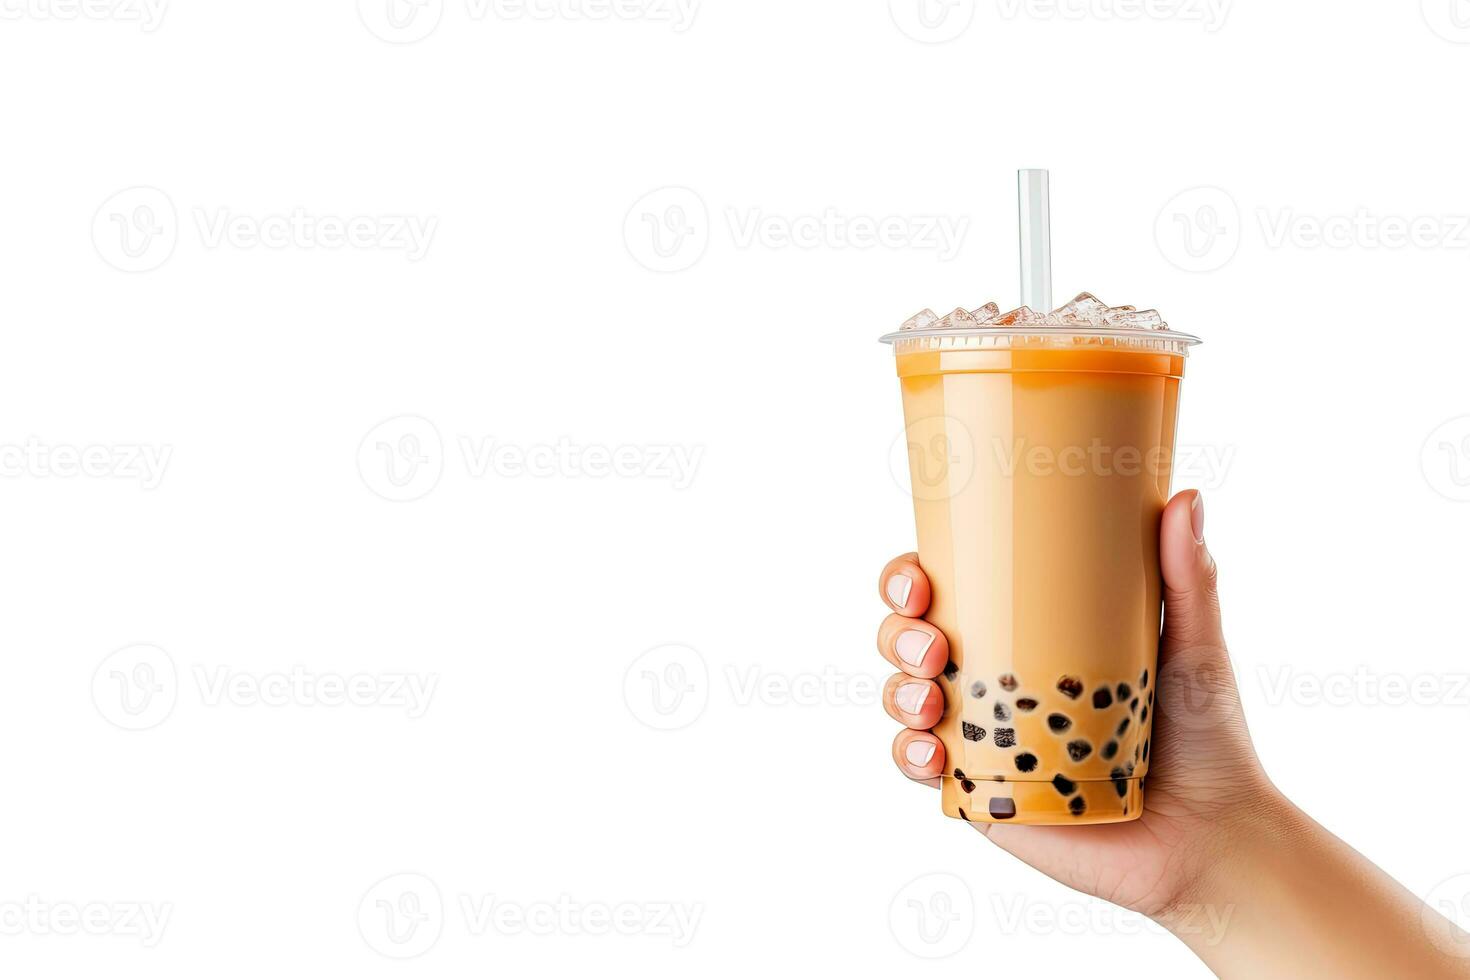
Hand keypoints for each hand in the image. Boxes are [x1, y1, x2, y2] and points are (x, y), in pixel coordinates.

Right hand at [877, 489, 1276, 917]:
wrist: (1213, 839)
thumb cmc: (1207, 737)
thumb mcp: (1194, 645)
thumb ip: (1190, 577)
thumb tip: (1186, 496)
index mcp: (1024, 632)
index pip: (947, 589)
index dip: (909, 576)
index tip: (920, 578)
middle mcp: (991, 679)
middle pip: (907, 638)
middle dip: (895, 631)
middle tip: (931, 642)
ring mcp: (982, 737)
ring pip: (903, 698)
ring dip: (898, 690)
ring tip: (932, 700)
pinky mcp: (981, 792)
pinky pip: (920, 769)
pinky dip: (910, 754)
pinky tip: (934, 751)